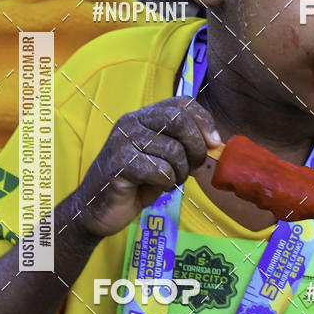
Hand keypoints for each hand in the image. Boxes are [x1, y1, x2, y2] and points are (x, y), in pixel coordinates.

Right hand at [72, 97, 219, 238]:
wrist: (97, 210)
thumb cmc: (135, 185)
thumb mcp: (163, 160)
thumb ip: (184, 147)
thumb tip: (215, 143)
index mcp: (143, 117)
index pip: (182, 103)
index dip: (204, 120)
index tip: (215, 143)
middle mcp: (131, 122)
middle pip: (179, 120)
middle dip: (197, 147)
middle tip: (195, 168)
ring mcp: (123, 141)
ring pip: (173, 150)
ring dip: (180, 173)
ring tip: (168, 181)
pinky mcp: (119, 163)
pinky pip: (160, 170)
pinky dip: (166, 183)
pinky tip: (153, 187)